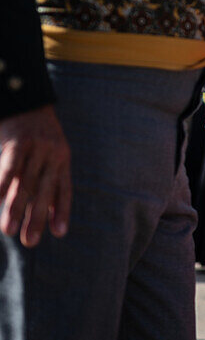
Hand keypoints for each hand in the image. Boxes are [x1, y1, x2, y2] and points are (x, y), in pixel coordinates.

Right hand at [0, 105, 71, 246]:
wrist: (27, 98)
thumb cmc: (39, 134)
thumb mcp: (53, 153)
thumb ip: (52, 181)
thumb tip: (55, 216)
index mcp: (63, 158)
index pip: (64, 189)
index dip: (62, 211)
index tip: (59, 233)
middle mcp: (52, 154)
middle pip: (43, 191)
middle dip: (36, 217)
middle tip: (29, 242)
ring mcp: (35, 148)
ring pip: (24, 183)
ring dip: (15, 208)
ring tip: (7, 229)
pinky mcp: (17, 142)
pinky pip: (9, 166)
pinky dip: (2, 183)